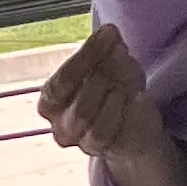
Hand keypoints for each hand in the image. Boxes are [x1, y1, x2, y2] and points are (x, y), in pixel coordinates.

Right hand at [39, 24, 186, 185]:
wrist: (134, 125)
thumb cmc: (115, 90)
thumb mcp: (114, 65)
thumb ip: (108, 51)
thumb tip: (109, 34)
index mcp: (52, 99)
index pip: (61, 79)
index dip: (86, 55)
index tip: (109, 34)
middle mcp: (58, 123)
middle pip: (72, 97)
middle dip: (100, 71)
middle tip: (121, 54)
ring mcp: (76, 141)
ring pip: (84, 116)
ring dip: (109, 91)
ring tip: (125, 78)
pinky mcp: (97, 151)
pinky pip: (103, 132)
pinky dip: (118, 110)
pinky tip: (132, 97)